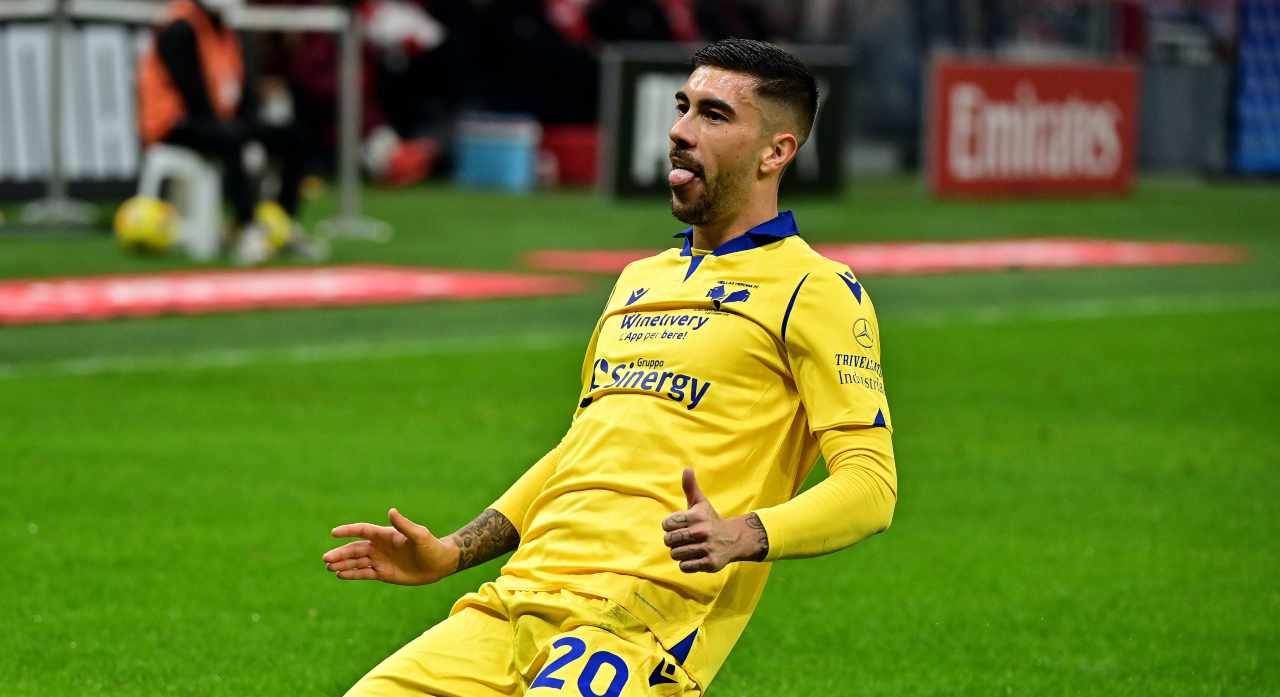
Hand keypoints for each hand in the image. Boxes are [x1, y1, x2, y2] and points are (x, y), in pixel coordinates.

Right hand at [323, 508, 458, 585]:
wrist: (439, 564)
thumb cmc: (430, 546)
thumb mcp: (418, 535)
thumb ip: (404, 525)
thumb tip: (391, 511)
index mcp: (386, 534)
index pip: (362, 531)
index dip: (348, 531)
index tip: (333, 533)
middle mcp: (380, 546)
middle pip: (355, 549)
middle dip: (340, 553)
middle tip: (325, 559)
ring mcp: (380, 560)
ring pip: (357, 561)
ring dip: (342, 563)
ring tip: (329, 567)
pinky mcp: (383, 573)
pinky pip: (364, 573)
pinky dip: (352, 574)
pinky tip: (340, 575)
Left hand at [661, 468, 766, 572]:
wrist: (734, 539)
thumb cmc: (710, 520)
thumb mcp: (700, 502)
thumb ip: (690, 486)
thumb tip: (687, 468)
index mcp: (696, 516)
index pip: (667, 524)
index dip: (669, 526)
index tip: (678, 526)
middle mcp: (702, 532)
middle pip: (669, 540)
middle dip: (672, 540)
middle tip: (682, 539)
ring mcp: (707, 548)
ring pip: (675, 554)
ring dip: (679, 553)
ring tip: (688, 548)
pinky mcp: (710, 563)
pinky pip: (685, 567)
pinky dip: (686, 564)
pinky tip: (694, 557)